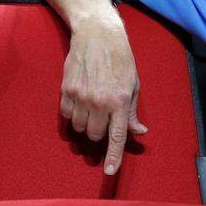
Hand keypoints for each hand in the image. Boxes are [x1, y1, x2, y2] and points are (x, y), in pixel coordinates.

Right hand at [61, 16, 147, 174]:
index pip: (116, 136)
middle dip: (100, 133)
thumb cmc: (120, 58)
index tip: (109, 171)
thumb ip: (132, 111)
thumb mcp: (134, 83)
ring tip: (92, 108)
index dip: (113, 156)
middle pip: (95, 135)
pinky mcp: (67, 90)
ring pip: (80, 128)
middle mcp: (99, 101)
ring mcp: (81, 96)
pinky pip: (67, 115)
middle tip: (104, 119)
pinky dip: (73, 115)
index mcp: (120, 101)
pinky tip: (80, 101)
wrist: (96, 34)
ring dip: (86, 124)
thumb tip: (139, 132)